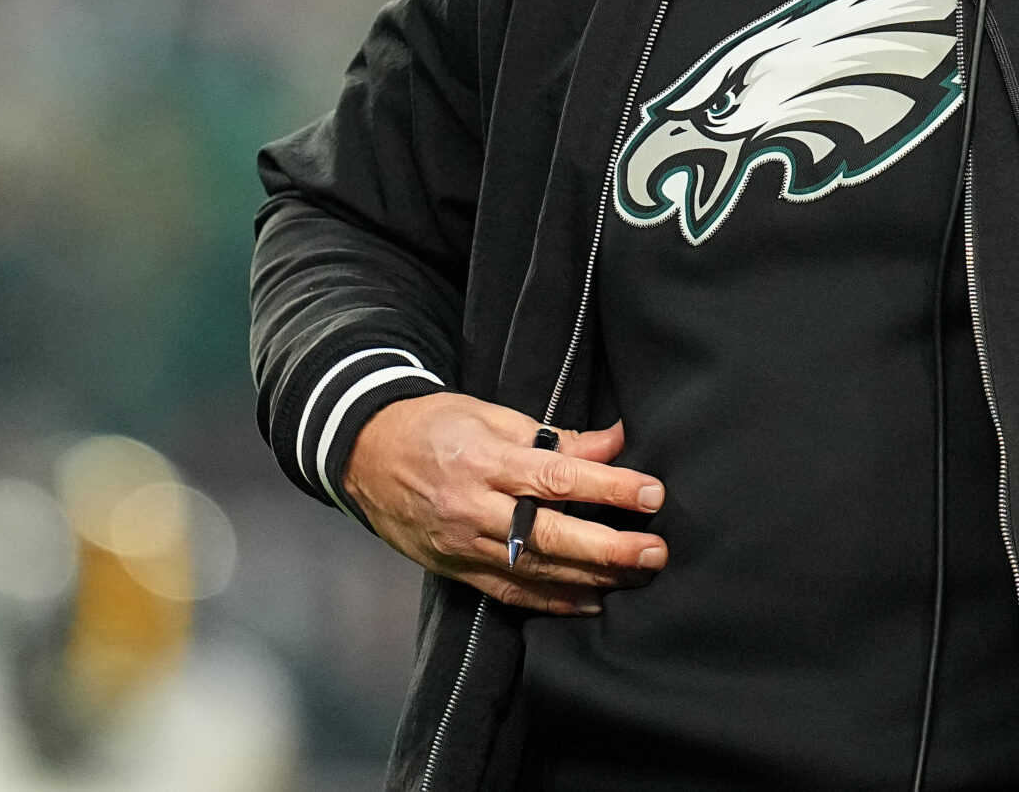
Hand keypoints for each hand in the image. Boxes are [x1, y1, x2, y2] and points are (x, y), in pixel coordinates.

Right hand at [343, 393, 668, 614]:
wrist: (364, 453)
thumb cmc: (434, 425)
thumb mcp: (491, 415)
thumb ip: (555, 436)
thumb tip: (616, 440)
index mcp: (484, 458)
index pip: (555, 477)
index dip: (607, 487)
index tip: (651, 493)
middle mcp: (473, 506)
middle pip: (547, 534)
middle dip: (607, 547)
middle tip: (655, 551)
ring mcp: (461, 543)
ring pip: (532, 568)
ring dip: (589, 577)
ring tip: (636, 576)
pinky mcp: (453, 568)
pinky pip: (507, 591)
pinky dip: (550, 601)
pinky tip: (589, 602)